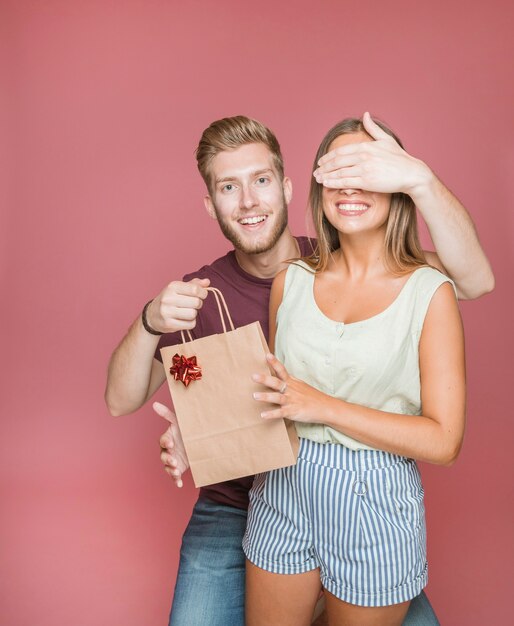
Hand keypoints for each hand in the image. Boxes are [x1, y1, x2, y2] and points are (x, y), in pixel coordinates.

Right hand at [145, 278, 209, 333]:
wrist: (152, 315)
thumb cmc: (170, 299)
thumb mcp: (179, 288)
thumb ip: (194, 284)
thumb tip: (207, 282)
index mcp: (172, 286)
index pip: (195, 289)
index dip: (203, 293)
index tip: (202, 295)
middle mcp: (168, 298)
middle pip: (196, 302)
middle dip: (198, 304)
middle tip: (193, 304)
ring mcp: (167, 312)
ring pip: (193, 314)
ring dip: (194, 314)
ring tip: (187, 312)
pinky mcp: (169, 324)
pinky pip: (190, 324)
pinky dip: (190, 323)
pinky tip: (184, 319)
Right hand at [153, 402, 188, 487]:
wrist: (197, 441)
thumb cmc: (185, 429)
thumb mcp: (179, 422)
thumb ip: (167, 414)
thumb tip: (155, 403)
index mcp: (168, 439)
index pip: (163, 441)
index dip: (166, 442)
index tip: (171, 443)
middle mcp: (168, 451)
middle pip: (163, 456)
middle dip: (168, 459)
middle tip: (174, 461)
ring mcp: (172, 460)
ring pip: (168, 467)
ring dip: (171, 470)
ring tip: (177, 472)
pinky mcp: (178, 468)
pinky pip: (175, 476)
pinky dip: (176, 480)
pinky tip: (180, 484)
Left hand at [252, 354, 333, 423]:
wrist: (325, 407)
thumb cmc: (311, 396)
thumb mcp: (300, 385)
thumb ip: (289, 381)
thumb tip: (278, 375)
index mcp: (292, 382)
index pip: (282, 370)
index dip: (274, 363)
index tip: (267, 355)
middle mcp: (290, 390)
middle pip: (276, 382)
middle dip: (265, 379)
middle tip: (253, 376)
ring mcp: (291, 401)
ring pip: (277, 398)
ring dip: (266, 396)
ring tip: (254, 395)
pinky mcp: (293, 411)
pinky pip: (280, 413)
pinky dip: (272, 414)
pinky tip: (263, 415)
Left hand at [313, 111, 431, 195]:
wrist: (411, 173)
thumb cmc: (400, 158)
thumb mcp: (386, 140)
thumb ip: (373, 128)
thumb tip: (365, 114)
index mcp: (366, 146)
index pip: (341, 151)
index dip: (329, 157)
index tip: (321, 162)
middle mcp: (363, 156)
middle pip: (337, 161)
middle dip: (324, 167)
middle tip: (316, 171)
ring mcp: (364, 169)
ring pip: (339, 172)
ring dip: (326, 175)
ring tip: (318, 179)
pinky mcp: (367, 181)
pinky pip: (346, 182)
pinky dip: (334, 183)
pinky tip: (326, 184)